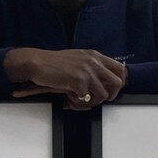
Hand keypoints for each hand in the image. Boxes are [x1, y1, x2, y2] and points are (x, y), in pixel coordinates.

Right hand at [5, 48, 125, 109]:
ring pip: (103, 95)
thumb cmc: (54, 63)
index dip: (118, 82)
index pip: (120, 69)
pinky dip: (78, 102)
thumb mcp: (78, 58)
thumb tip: (102, 80)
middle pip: (118, 82)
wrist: (38, 63)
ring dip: (93, 101)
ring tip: (79, 99)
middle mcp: (94, 62)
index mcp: (95, 56)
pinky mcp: (78, 82)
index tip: (109, 89)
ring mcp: (87, 72)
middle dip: (111, 95)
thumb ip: (91, 66)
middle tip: (98, 99)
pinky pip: (86, 99)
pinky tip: (69, 97)